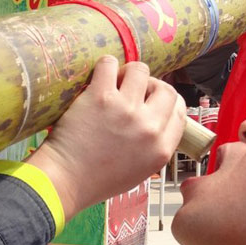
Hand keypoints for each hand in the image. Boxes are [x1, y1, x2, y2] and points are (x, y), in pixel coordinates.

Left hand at [27, 57, 185, 219]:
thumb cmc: (97, 179)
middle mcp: (149, 128)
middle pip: (165, 89)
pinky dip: (105, 65)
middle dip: (150, 86)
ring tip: (113, 83)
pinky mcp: (101, 97)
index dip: (166, 101)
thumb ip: (154, 145)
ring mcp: (127, 110)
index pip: (180, 110)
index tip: (152, 100)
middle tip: (131, 92)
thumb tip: (156, 118)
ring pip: (140, 70)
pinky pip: (110, 64)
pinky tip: (97, 77)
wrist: (65, 180)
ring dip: (127, 73)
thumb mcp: (140, 170)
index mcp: (162, 148)